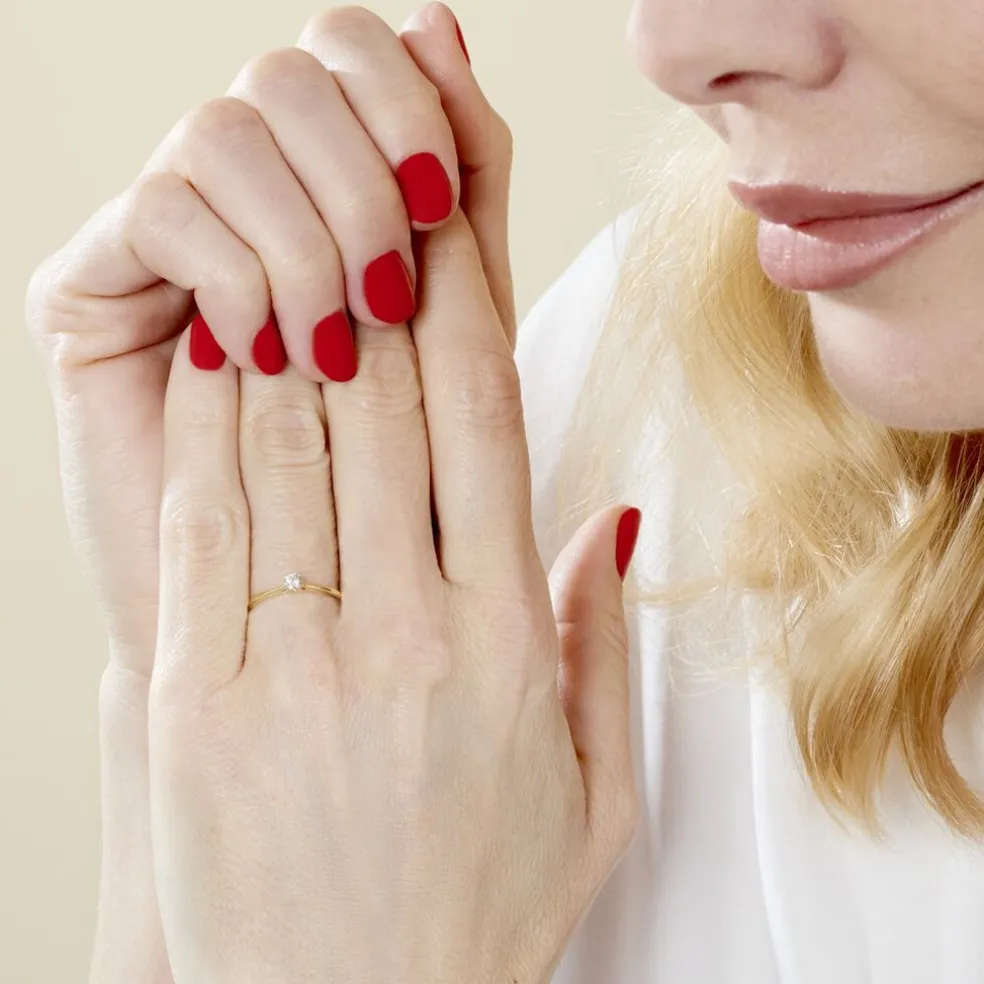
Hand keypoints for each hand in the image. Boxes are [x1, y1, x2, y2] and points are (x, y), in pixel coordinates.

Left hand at [149, 202, 640, 981]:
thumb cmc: (473, 903)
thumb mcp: (592, 791)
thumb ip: (603, 650)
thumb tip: (603, 521)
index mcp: (506, 642)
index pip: (482, 423)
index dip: (460, 305)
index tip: (442, 229)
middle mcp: (407, 633)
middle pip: (381, 406)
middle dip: (369, 283)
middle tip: (357, 202)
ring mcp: (295, 664)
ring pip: (286, 446)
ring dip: (285, 335)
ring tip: (284, 260)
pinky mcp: (198, 702)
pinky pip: (202, 528)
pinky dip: (206, 431)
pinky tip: (216, 366)